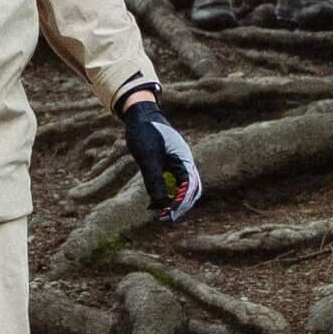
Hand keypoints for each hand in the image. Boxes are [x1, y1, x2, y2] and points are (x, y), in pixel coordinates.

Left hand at [121, 98, 203, 222]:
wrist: (140, 115)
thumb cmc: (144, 132)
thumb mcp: (147, 157)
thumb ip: (154, 179)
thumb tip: (160, 204)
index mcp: (184, 158)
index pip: (189, 186)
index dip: (180, 202)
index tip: (167, 214)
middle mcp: (184, 161)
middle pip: (192, 189)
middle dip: (181, 205)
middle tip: (166, 218)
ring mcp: (178, 162)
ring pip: (184, 187)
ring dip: (175, 202)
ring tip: (161, 214)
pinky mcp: (170, 164)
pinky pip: (174, 183)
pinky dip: (168, 194)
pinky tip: (155, 202)